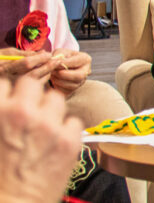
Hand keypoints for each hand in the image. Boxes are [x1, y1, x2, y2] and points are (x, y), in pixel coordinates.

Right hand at [0, 48, 53, 83]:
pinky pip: (34, 88)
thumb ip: (25, 54)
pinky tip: (47, 74)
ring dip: (47, 74)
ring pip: (35, 83)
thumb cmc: (0, 60)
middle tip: (57, 61)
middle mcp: (9, 80)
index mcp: (5, 68)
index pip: (26, 63)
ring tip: (53, 67)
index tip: (49, 54)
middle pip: (33, 74)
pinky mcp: (18, 93)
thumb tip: (43, 52)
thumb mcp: (8, 54)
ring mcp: (13, 88)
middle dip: (47, 67)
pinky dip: (42, 80)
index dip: (40, 58)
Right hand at [0, 76, 82, 202]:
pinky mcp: (70, 140)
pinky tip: (56, 142)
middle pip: (34, 84)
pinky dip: (66, 130)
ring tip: (43, 127)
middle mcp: (26, 114)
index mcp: (0, 112)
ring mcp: (51, 126)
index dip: (9, 94)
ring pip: (56, 100)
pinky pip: (73, 122)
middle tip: (29, 111)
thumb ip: (1, 114)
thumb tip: (7, 105)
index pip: (6, 83)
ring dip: (50, 110)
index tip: (11, 101)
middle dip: (31, 96)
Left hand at [49, 49, 90, 94]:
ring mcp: (82, 81)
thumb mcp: (60, 52)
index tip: (52, 63)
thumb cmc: (60, 57)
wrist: (60, 66)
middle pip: (79, 76)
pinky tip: (54, 80)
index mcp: (85, 59)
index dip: (63, 63)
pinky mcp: (75, 89)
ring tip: (51, 75)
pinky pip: (68, 91)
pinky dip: (58, 86)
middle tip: (52, 72)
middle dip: (63, 74)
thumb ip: (59, 55)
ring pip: (73, 85)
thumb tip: (56, 61)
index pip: (76, 62)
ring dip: (59, 80)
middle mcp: (87, 71)